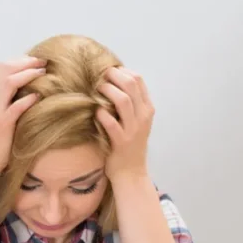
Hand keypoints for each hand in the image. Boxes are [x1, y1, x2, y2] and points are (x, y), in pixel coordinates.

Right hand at [0, 57, 46, 174]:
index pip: (1, 66)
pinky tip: (38, 96)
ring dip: (29, 74)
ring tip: (43, 73)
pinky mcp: (2, 123)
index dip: (20, 59)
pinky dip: (28, 99)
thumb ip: (3, 97)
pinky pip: (16, 105)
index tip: (35, 61)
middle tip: (43, 62)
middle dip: (27, 62)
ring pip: (10, 81)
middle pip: (6, 68)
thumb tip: (24, 84)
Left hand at [97, 67, 154, 181]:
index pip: (139, 80)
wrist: (131, 172)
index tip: (108, 70)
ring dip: (107, 91)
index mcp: (147, 108)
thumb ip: (130, 103)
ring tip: (96, 88)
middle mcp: (143, 116)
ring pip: (123, 101)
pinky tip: (95, 112)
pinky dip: (102, 114)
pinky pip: (111, 123)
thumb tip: (112, 82)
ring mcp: (133, 129)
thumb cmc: (129, 144)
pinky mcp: (121, 142)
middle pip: (131, 85)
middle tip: (99, 74)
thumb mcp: (136, 121)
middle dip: (114, 75)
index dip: (122, 71)